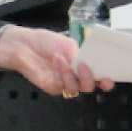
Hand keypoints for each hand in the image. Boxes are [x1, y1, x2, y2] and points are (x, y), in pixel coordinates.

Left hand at [0, 25, 114, 95]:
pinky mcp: (52, 87)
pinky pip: (63, 86)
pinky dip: (62, 73)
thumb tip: (89, 64)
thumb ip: (80, 55)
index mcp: (82, 66)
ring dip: (72, 74)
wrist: (23, 44)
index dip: (106, 80)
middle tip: (85, 67)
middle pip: (90, 87)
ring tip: (62, 58)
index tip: (108, 78)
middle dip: (91, 79)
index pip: (98, 77)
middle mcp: (74, 77)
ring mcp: (63, 83)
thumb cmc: (45, 41)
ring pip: (77, 88)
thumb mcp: (68, 44)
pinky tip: (57, 61)